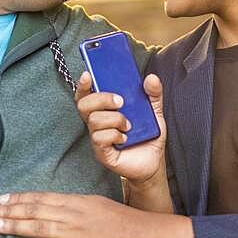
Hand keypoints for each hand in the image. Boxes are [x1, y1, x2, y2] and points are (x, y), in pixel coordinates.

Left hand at [0, 192, 142, 237]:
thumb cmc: (118, 217)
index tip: (3, 198)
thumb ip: (73, 204)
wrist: (139, 233)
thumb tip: (54, 204)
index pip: (42, 197)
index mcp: (75, 201)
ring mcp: (73, 234)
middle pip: (35, 210)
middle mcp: (71, 215)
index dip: (21, 198)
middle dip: (10, 210)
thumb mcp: (94, 202)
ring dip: (15, 227)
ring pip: (39, 228)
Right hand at [75, 71, 166, 185]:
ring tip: (129, 126)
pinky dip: (115, 135)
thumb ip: (153, 94)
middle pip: (84, 105)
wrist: (154, 162)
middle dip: (102, 98)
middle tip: (121, 102)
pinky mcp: (101, 153)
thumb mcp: (155, 112)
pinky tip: (125, 139)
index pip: (86, 95)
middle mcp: (98, 123)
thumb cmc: (148, 136)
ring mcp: (98, 138)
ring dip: (115, 119)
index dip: (83, 85)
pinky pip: (100, 138)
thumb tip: (151, 78)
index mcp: (106, 110)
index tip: (88, 75)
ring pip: (94, 120)